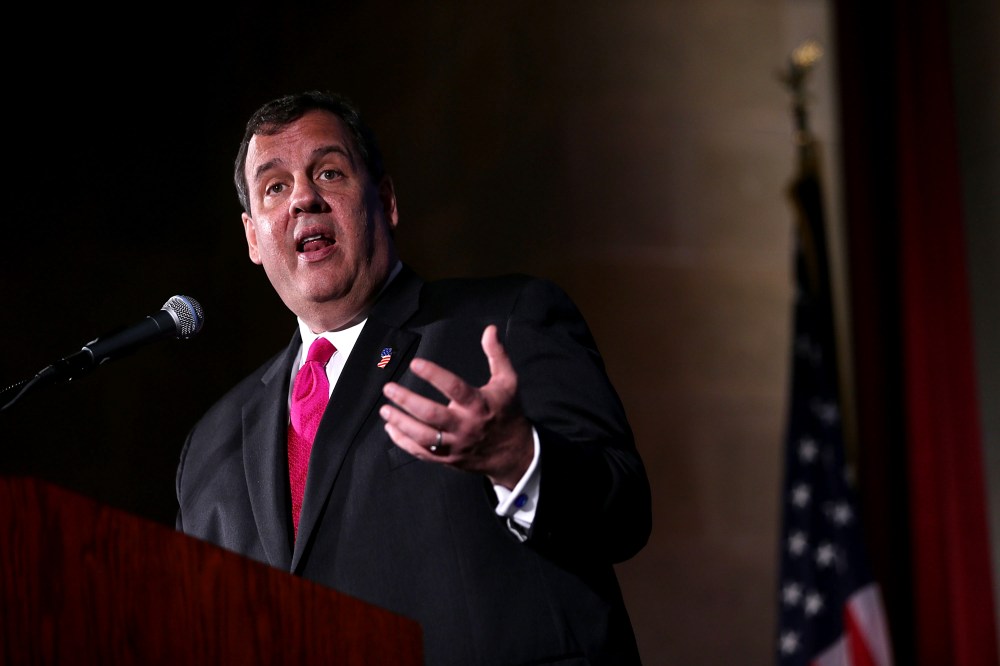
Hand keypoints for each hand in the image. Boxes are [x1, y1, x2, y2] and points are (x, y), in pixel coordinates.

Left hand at [379, 325, 533, 488]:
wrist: (514, 453)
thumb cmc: (508, 413)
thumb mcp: (508, 382)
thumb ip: (497, 355)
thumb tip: (490, 330)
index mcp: (479, 405)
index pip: (454, 388)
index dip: (434, 375)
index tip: (415, 364)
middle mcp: (465, 426)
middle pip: (432, 415)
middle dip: (407, 401)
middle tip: (389, 389)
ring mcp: (455, 444)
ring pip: (423, 436)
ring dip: (401, 423)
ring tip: (385, 409)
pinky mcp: (448, 458)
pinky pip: (422, 453)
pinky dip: (404, 442)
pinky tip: (391, 429)